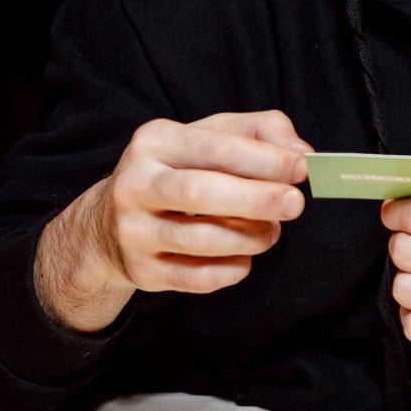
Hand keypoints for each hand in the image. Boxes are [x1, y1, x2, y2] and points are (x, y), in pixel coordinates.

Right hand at [35, 111, 310, 331]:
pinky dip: (231, 269)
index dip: (263, 159)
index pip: (214, 148)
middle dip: (256, 198)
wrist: (108, 224)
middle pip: (199, 192)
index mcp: (155, 141)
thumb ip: (258, 132)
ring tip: (271, 232)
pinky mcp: (140, 270)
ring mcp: (132, 230)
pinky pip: (196, 278)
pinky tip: (244, 257)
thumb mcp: (208, 137)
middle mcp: (135, 183)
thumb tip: (301, 152)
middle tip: (295, 203)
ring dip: (249, 238)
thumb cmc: (175, 172)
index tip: (302, 167)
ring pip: (199, 240)